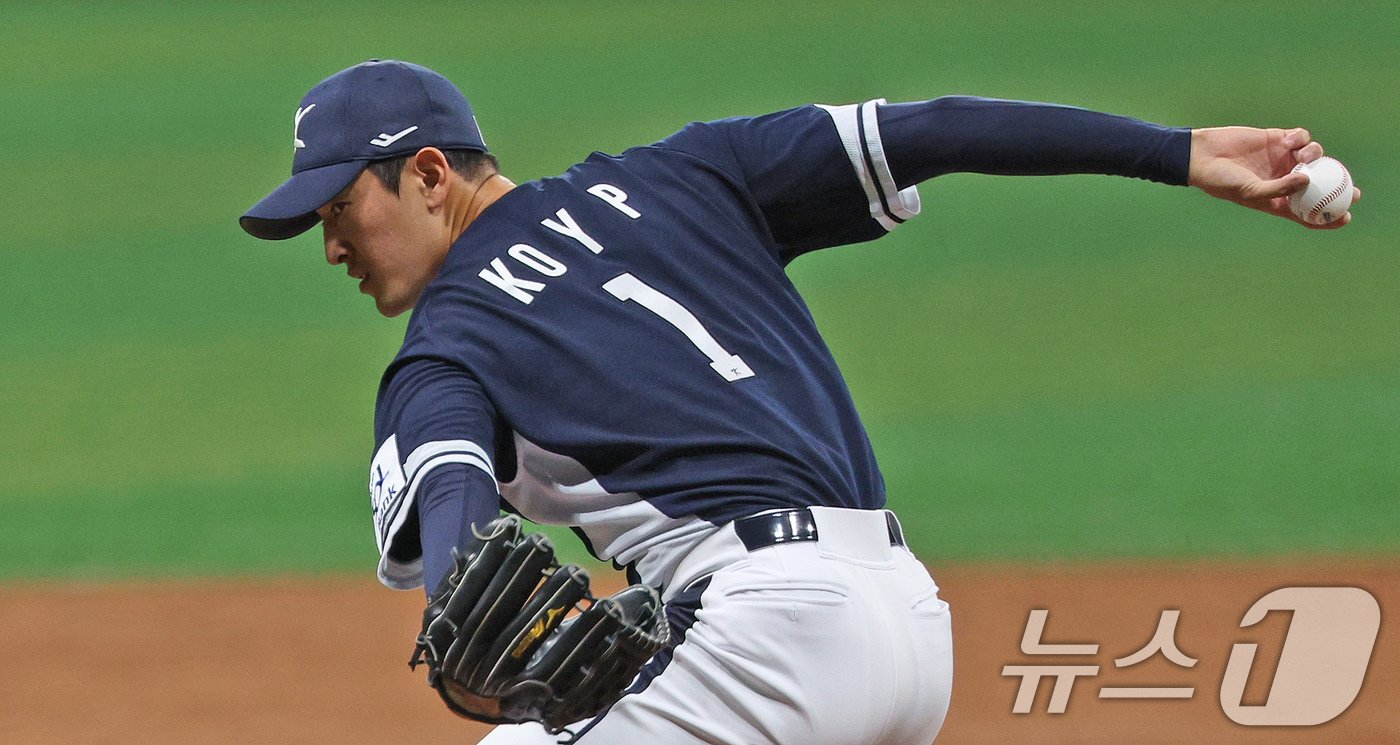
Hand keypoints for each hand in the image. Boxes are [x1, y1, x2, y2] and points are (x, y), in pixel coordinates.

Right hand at [1188, 126, 1360, 228]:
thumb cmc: (1222, 180)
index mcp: (1276, 199)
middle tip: (1353, 190)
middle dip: (1338, 187)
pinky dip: (1301, 138)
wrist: (1204, 155)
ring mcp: (1282, 159)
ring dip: (1316, 155)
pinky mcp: (1277, 139)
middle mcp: (1283, 179)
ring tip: (1304, 156)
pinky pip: (1300, 137)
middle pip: (1320, 185)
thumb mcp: (1249, 191)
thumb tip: (1308, 181)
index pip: (1307, 212)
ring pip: (1313, 157)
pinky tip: (1290, 141)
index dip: (1328, 217)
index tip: (1346, 217)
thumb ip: (1279, 188)